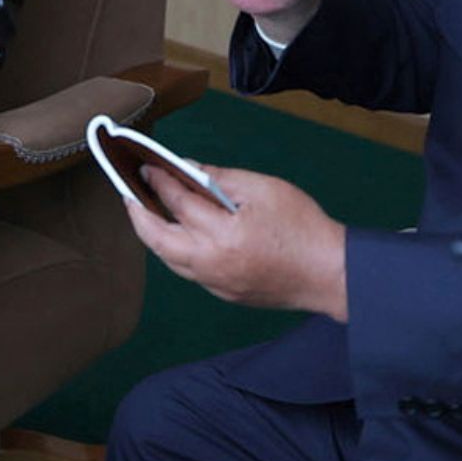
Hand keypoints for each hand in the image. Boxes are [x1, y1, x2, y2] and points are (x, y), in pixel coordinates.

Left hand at [124, 162, 347, 319]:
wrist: (330, 274)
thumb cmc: (302, 226)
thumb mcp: (264, 189)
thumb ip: (220, 179)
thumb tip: (187, 169)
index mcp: (221, 234)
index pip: (177, 202)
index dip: (159, 181)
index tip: (147, 166)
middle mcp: (210, 263)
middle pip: (158, 239)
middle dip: (138, 215)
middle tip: (130, 194)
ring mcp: (215, 284)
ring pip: (170, 259)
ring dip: (155, 235)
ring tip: (149, 212)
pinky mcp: (224, 294)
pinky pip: (189, 271)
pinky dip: (178, 250)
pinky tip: (181, 234)